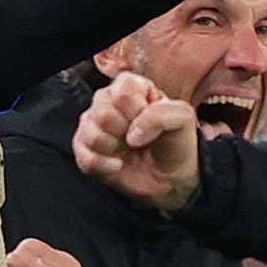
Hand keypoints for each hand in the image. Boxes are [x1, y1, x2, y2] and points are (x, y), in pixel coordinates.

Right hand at [74, 70, 202, 211]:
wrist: (172, 179)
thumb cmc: (176, 144)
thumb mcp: (183, 119)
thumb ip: (160, 115)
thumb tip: (132, 134)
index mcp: (132, 87)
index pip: (122, 90)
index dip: (136, 110)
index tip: (148, 123)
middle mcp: (108, 101)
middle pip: (102, 112)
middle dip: (124, 132)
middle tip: (138, 139)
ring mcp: (94, 125)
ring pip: (90, 133)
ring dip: (114, 148)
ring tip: (127, 150)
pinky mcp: (85, 149)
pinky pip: (83, 156)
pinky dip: (103, 165)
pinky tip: (117, 165)